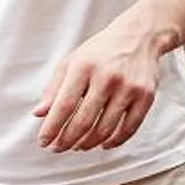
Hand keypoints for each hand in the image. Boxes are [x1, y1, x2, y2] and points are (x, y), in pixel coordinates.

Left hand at [34, 19, 164, 151]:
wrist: (140, 36)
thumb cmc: (100, 51)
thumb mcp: (71, 62)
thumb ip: (54, 88)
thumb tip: (39, 114)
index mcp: (83, 67)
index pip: (63, 106)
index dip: (52, 128)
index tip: (43, 142)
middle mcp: (107, 78)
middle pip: (84, 121)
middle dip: (67, 140)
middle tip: (58, 148)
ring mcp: (129, 88)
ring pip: (105, 128)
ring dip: (88, 143)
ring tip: (78, 147)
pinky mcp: (146, 96)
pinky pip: (130, 128)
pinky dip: (114, 141)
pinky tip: (103, 145)